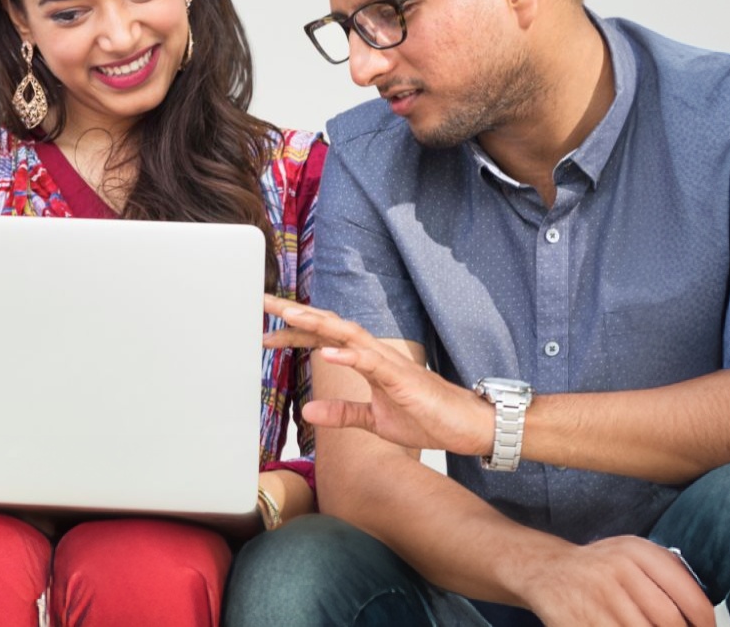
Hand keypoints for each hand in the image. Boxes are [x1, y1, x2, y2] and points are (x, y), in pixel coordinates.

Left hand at [262, 296, 492, 456]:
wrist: (467, 427)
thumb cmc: (426, 418)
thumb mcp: (373, 420)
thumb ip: (342, 413)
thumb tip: (307, 412)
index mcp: (366, 360)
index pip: (323, 339)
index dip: (294, 334)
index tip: (263, 334)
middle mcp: (374, 353)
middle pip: (329, 325)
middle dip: (295, 314)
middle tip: (262, 302)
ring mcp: (389, 363)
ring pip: (348, 334)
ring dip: (317, 323)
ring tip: (288, 315)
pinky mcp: (403, 379)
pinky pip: (372, 363)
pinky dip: (349, 356)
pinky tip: (326, 353)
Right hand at [521, 537, 713, 625]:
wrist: (546, 569)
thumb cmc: (599, 566)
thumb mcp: (632, 552)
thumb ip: (669, 571)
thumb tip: (704, 611)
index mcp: (636, 552)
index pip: (689, 596)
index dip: (705, 622)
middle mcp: (617, 570)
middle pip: (670, 621)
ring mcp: (597, 598)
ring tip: (647, 626)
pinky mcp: (580, 621)